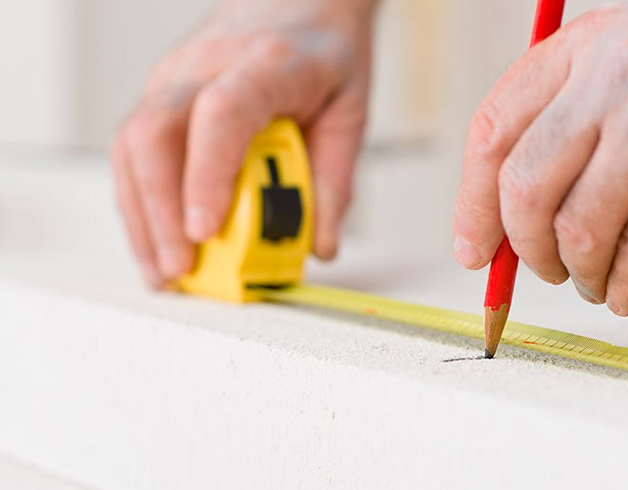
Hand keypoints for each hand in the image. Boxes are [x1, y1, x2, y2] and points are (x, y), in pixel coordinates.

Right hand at [113, 0, 375, 287]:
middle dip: (160, 212)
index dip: (206, 176)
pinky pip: (134, 152)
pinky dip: (141, 202)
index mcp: (265, 64)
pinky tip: (157, 241)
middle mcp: (205, 66)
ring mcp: (175, 77)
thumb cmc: (325, 51)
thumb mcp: (350, 113)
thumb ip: (334, 181)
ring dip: (141, 217)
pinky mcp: (161, 95)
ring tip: (163, 272)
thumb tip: (318, 246)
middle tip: (180, 269)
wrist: (302, 0)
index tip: (203, 231)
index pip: (220, 115)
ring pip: (132, 146)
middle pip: (156, 134)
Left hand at [454, 1, 627, 314]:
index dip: (471, 202)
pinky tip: (624, 292)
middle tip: (536, 269)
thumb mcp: (626, 59)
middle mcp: (612, 84)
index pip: (493, 133)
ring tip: (589, 280)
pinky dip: (623, 288)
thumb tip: (504, 216)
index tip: (472, 248)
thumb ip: (564, 118)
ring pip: (578, 232)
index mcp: (582, 49)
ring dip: (577, 274)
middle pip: (524, 190)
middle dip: (521, 249)